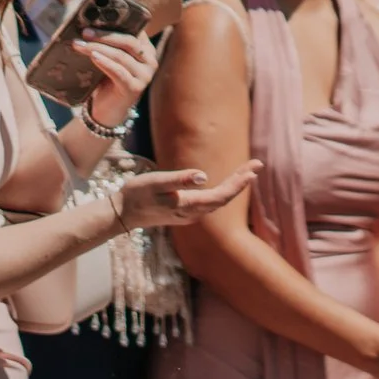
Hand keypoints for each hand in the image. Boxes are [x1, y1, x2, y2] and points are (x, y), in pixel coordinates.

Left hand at [78, 29, 160, 130]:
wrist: (108, 109)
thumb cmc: (107, 80)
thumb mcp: (110, 58)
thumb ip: (108, 44)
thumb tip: (88, 24)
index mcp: (146, 49)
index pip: (135, 30)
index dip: (117, 22)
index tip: (95, 18)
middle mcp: (150, 61)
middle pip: (129, 41)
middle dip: (105, 35)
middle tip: (85, 32)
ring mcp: (145, 76)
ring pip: (121, 56)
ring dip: (98, 48)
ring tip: (80, 44)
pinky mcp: (135, 88)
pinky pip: (119, 72)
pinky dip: (105, 63)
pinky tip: (93, 56)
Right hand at [115, 161, 263, 231]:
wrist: (121, 214)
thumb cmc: (136, 195)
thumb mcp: (156, 183)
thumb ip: (179, 180)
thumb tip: (204, 176)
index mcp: (188, 206)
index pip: (222, 195)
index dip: (239, 183)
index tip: (254, 168)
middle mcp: (193, 214)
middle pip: (224, 198)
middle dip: (242, 181)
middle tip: (257, 164)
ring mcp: (190, 215)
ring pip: (219, 200)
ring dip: (234, 186)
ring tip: (249, 170)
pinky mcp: (185, 213)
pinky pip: (211, 202)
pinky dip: (223, 191)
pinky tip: (229, 183)